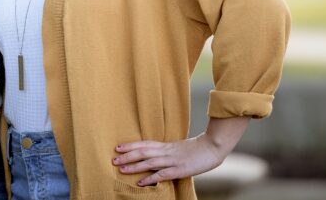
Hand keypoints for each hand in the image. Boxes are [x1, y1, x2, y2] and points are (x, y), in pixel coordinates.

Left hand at [112, 116, 248, 186]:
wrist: (212, 147)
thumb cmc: (197, 148)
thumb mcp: (179, 147)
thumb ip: (168, 150)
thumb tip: (156, 154)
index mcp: (166, 145)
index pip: (144, 143)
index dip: (131, 145)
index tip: (118, 147)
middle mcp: (166, 151)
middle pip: (143, 151)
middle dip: (127, 155)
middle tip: (113, 159)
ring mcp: (172, 160)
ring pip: (149, 162)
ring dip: (134, 166)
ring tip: (121, 169)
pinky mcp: (179, 169)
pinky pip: (162, 174)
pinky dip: (150, 178)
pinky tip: (141, 182)